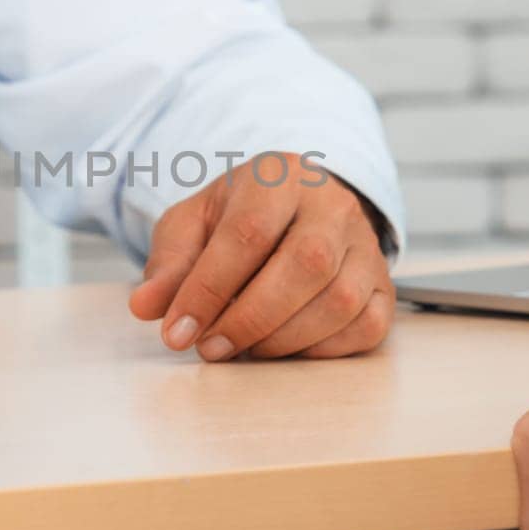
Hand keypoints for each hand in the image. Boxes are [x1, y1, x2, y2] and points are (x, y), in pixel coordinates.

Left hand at [128, 152, 393, 360]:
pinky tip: (284, 349)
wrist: (296, 206)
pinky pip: (367, 326)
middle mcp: (333, 206)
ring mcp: (366, 245)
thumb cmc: (238, 217)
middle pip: (305, 265)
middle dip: (250, 318)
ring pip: (341, 300)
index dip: (209, 289)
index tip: (177, 332)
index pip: (248, 233)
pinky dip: (322, 350)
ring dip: (284, 339)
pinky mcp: (384, 284)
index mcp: (279, 178)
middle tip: (210, 348)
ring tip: (242, 350)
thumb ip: (169, 264)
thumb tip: (144, 306)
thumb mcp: (193, 224)